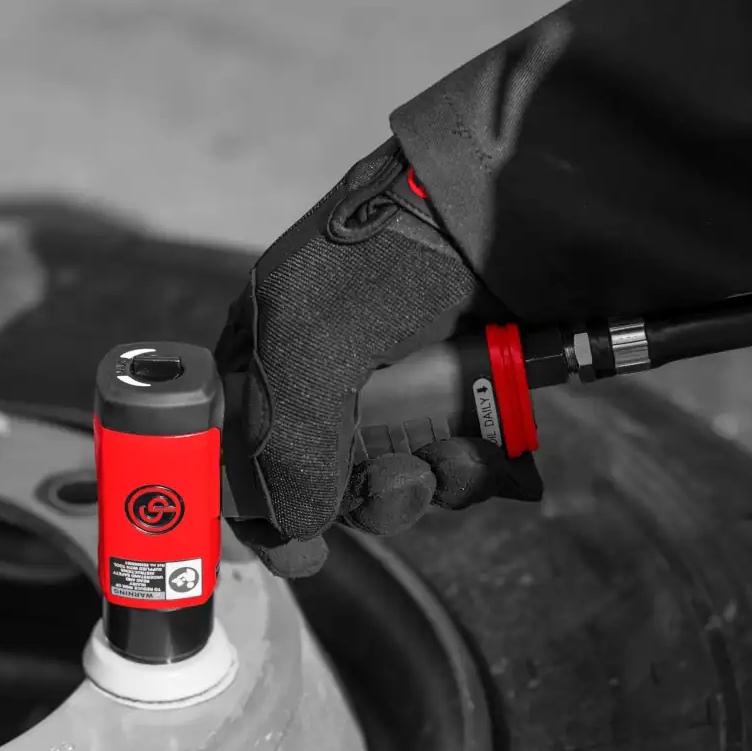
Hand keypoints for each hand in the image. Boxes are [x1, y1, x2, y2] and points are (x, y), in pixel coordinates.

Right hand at [214, 138, 543, 577]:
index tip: (304, 551)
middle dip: (370, 500)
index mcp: (268, 357)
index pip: (242, 456)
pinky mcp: (465, 395)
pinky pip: (460, 465)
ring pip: (401, 481)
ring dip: (430, 487)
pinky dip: (478, 473)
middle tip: (404, 478)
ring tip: (459, 458)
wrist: (509, 198)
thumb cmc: (391, 254)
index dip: (266, 512)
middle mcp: (329, 380)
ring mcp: (400, 389)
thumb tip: (295, 528)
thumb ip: (286, 439)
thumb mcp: (311, 338)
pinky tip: (501, 459)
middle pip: (330, 485)